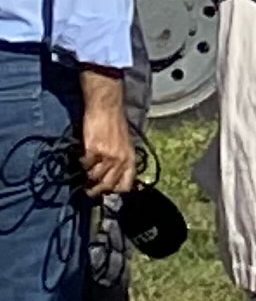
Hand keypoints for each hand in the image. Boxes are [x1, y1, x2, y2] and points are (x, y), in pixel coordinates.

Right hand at [74, 73, 127, 198]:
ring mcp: (108, 156)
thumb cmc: (115, 124)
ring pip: (94, 178)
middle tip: (88, 188)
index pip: (126, 184)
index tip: (107, 193)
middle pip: (108, 186)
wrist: (107, 106)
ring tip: (84, 172)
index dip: (115, 191)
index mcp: (130, 157)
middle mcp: (121, 159)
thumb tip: (111, 179)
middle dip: (97, 190)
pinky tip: (82, 157)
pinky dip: (81, 164)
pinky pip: (85, 166)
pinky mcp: (94, 150)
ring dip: (87, 177)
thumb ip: (120, 160)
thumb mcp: (124, 144)